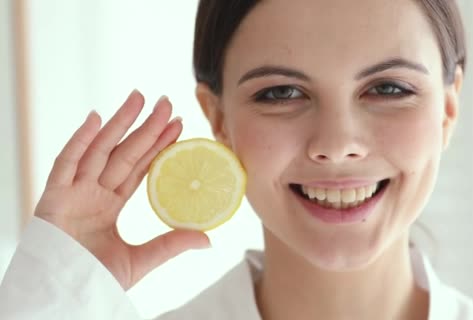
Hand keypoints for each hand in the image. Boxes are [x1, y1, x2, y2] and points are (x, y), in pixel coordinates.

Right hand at [34, 90, 210, 289]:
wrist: (64, 298)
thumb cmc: (94, 280)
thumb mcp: (140, 260)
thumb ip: (170, 245)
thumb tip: (208, 239)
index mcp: (109, 206)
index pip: (138, 168)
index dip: (156, 147)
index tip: (177, 126)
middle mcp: (92, 194)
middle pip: (122, 153)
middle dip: (144, 127)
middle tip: (165, 103)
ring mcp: (72, 193)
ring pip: (99, 150)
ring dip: (118, 123)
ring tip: (139, 99)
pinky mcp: (53, 197)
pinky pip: (66, 163)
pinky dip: (79, 141)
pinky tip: (96, 118)